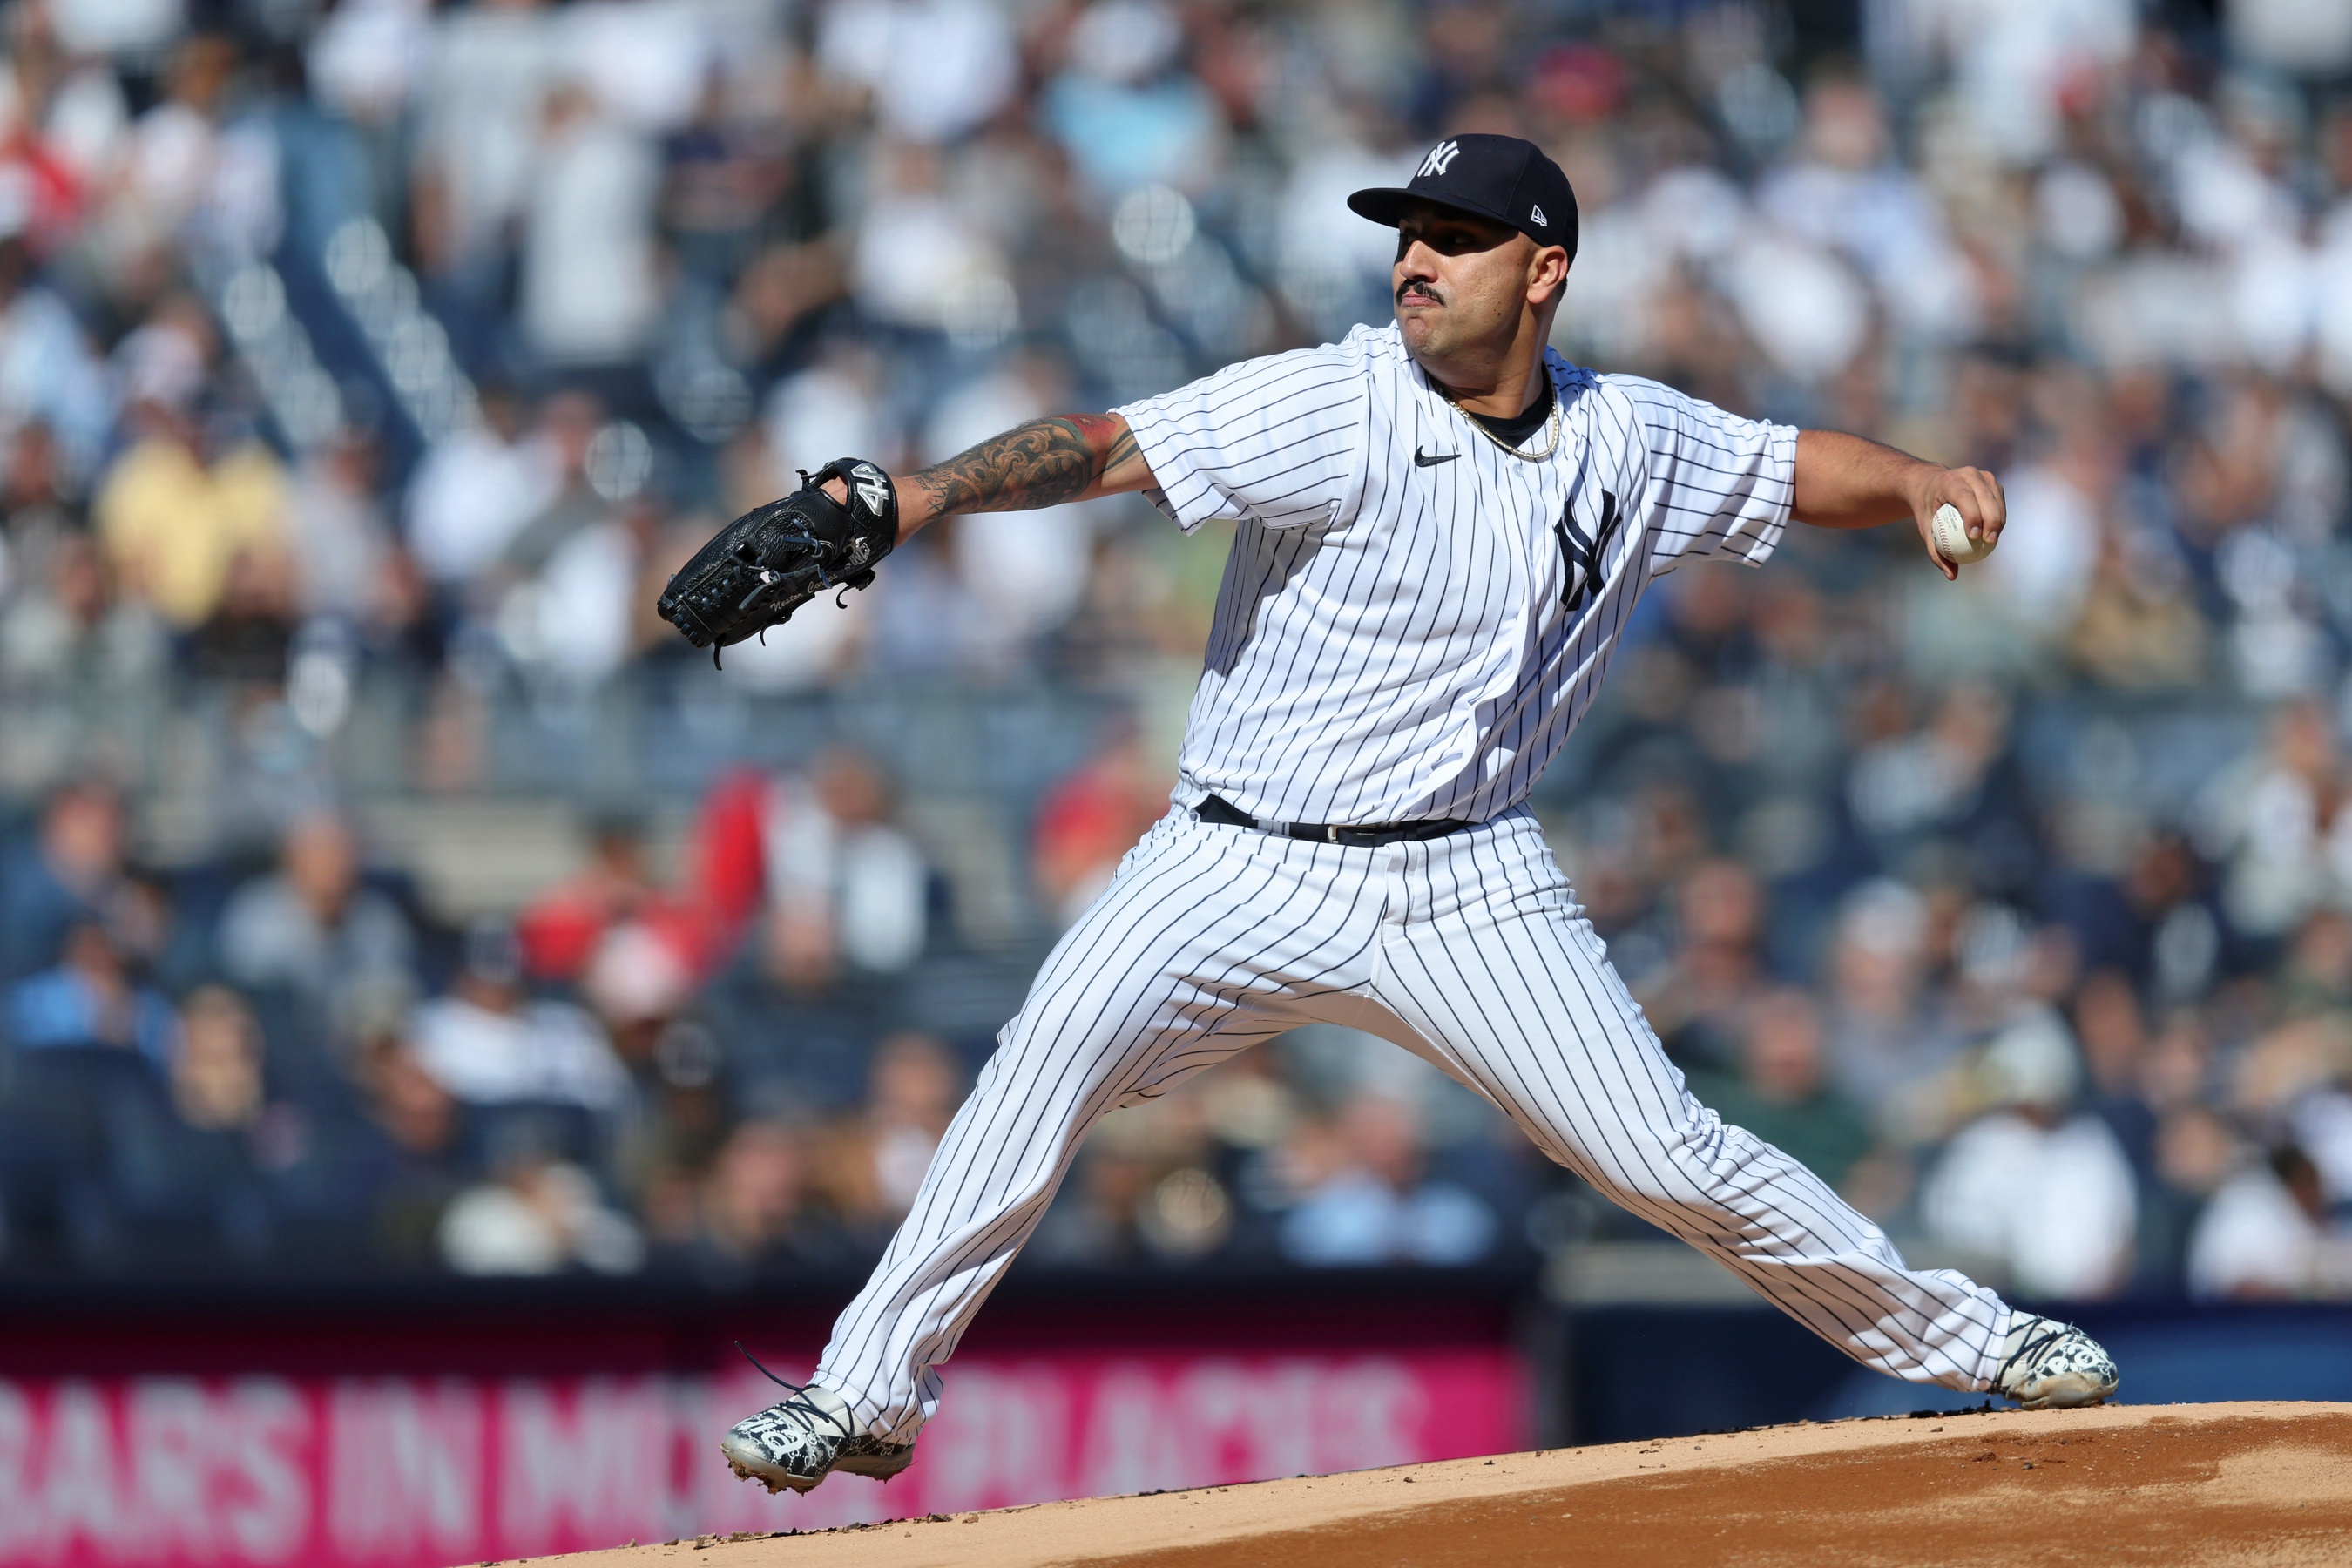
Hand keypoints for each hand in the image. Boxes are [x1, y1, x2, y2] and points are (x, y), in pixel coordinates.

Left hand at [1908, 464, 2004, 579]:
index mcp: (1949, 481)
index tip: (1974, 536)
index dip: (1972, 516)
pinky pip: (1999, 500)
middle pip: (1985, 497)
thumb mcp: (1924, 527)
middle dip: (1991, 520)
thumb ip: (1935, 551)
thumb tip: (1952, 575)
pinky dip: (1999, 515)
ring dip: (1999, 519)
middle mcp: (1967, 474)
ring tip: (1993, 539)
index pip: (1964, 497)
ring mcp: (1982, 475)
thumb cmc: (1926, 508)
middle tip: (1989, 542)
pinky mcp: (1991, 481)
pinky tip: (1995, 532)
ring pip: (1996, 499)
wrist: (1929, 483)